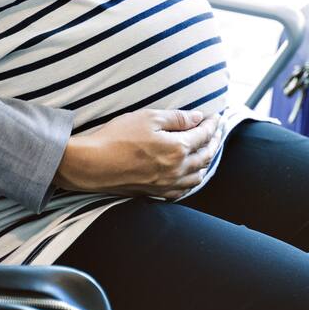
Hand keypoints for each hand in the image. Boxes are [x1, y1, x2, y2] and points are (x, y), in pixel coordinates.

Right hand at [54, 109, 221, 199]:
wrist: (92, 165)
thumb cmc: (117, 137)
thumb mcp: (148, 118)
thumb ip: (177, 118)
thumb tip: (197, 118)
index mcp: (178, 148)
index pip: (203, 135)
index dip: (212, 124)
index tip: (215, 116)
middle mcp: (177, 169)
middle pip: (205, 155)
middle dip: (214, 141)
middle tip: (216, 131)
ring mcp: (167, 184)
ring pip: (198, 175)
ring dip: (206, 161)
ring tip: (207, 150)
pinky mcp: (156, 193)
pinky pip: (183, 190)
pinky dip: (192, 180)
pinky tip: (191, 174)